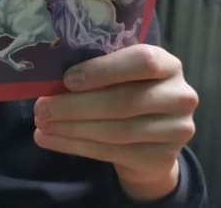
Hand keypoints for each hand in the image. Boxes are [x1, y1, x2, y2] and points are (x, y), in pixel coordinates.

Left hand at [33, 45, 197, 201]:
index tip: (68, 79)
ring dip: (71, 129)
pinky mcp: (162, 158)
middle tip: (41, 107)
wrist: (154, 135)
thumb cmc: (128, 90)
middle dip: (76, 106)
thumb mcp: (121, 73)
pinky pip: (112, 152)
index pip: (142, 61)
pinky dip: (75, 146)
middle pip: (124, 102)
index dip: (103, 70)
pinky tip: (50, 139)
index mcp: (168, 64)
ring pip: (116, 131)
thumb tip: (50, 76)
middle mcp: (180, 96)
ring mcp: (176, 130)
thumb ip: (98, 68)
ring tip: (41, 124)